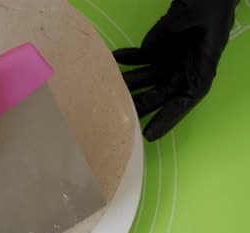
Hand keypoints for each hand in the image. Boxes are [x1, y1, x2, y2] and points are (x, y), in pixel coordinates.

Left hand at [113, 0, 238, 140]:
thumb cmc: (209, 6)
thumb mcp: (195, 20)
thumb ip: (170, 34)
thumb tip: (148, 47)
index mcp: (201, 68)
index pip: (183, 100)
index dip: (166, 119)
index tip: (148, 134)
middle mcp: (185, 69)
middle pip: (160, 94)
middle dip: (140, 105)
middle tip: (119, 119)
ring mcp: (170, 59)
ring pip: (147, 77)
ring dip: (129, 83)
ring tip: (108, 88)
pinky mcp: (158, 47)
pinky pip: (141, 57)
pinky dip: (128, 59)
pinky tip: (114, 58)